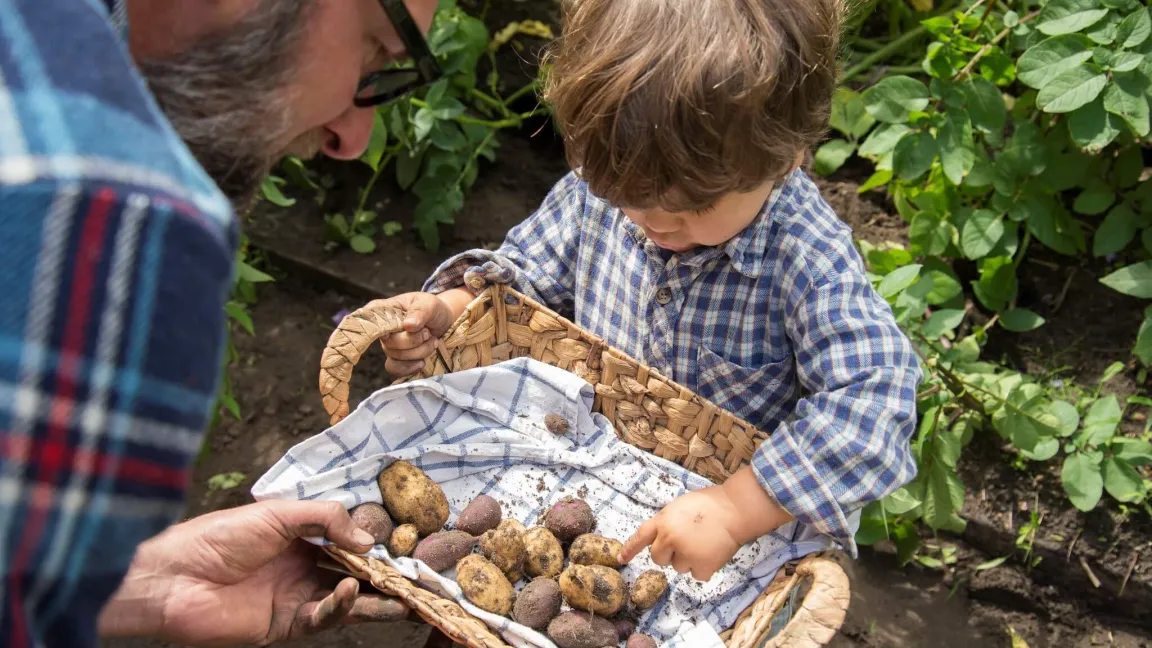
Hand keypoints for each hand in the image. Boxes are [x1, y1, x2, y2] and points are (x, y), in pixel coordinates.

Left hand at [99, 500, 412, 645]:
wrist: (171, 579)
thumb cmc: (216, 537)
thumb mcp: (276, 513)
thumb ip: (325, 519)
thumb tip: (369, 540)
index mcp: (299, 538)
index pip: (348, 541)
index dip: (376, 544)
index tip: (406, 543)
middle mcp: (302, 568)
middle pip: (354, 574)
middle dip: (386, 578)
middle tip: (419, 579)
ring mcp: (295, 597)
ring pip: (347, 600)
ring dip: (375, 599)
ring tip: (405, 597)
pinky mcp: (285, 625)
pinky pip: (322, 618)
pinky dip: (340, 605)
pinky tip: (348, 589)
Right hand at [380, 292, 455, 375]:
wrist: (443, 323)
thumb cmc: (432, 310)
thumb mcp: (429, 304)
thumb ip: (419, 312)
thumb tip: (408, 325)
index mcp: (386, 309)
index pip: (369, 315)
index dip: (378, 325)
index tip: (395, 329)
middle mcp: (383, 329)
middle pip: (389, 342)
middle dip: (414, 340)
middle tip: (427, 332)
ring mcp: (389, 345)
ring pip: (396, 356)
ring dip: (419, 352)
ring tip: (432, 341)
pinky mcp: (397, 359)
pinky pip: (395, 368)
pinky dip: (410, 367)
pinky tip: (422, 362)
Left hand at [619, 466, 793, 581]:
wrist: (735, 510)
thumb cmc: (710, 504)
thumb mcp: (680, 506)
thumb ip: (667, 521)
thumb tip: (662, 537)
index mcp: (664, 521)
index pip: (641, 536)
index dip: (630, 548)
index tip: (621, 558)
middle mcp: (670, 538)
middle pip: (658, 558)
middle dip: (669, 554)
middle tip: (687, 542)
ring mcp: (685, 554)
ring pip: (678, 568)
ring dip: (689, 560)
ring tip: (704, 543)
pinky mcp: (701, 566)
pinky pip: (696, 575)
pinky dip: (705, 568)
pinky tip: (713, 552)